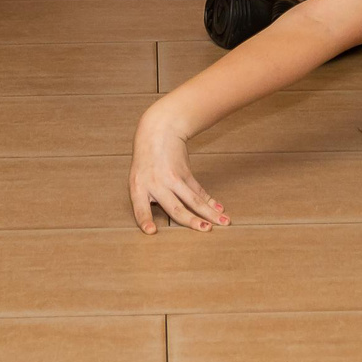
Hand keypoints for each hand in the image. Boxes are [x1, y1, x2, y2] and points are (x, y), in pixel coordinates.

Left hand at [129, 110, 226, 233]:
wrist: (158, 130)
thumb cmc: (146, 159)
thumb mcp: (139, 178)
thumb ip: (148, 198)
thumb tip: (157, 222)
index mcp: (138, 187)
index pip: (140, 208)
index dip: (145, 220)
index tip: (151, 231)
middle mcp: (156, 184)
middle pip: (175, 207)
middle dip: (192, 220)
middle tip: (205, 229)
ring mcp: (173, 178)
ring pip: (193, 199)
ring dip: (210, 212)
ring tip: (223, 222)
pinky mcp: (185, 173)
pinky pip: (199, 190)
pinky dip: (210, 201)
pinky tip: (220, 209)